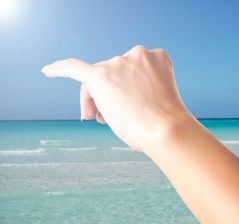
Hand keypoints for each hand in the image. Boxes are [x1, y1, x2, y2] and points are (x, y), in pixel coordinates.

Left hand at [41, 45, 190, 153]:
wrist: (167, 130)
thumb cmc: (167, 123)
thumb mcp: (159, 99)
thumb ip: (140, 92)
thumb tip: (119, 102)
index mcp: (157, 58)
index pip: (132, 71)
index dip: (125, 89)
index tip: (125, 107)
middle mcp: (137, 55)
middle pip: (113, 75)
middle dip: (108, 97)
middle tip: (104, 120)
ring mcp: (118, 64)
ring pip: (98, 81)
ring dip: (97, 101)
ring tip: (101, 120)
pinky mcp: (99, 76)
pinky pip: (73, 68)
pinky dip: (59, 69)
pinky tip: (47, 71)